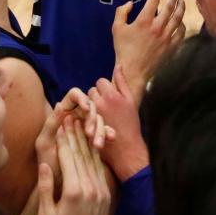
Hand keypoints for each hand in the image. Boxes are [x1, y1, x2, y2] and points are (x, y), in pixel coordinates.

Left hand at [36, 90, 112, 186]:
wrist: (56, 186)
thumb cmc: (47, 164)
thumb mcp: (45, 144)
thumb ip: (51, 124)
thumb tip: (59, 104)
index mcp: (61, 115)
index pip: (73, 96)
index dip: (81, 98)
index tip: (86, 108)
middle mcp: (74, 118)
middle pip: (89, 106)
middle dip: (92, 118)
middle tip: (89, 134)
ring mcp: (85, 128)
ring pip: (98, 118)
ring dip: (100, 128)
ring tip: (98, 144)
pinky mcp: (94, 138)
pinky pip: (104, 131)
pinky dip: (108, 133)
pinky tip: (111, 138)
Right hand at [37, 117, 110, 214]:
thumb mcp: (46, 214)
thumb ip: (46, 187)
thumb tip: (45, 164)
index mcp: (73, 191)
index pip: (68, 158)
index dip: (64, 140)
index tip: (60, 125)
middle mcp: (90, 187)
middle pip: (82, 154)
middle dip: (76, 135)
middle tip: (71, 118)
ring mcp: (101, 189)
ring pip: (93, 159)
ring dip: (86, 140)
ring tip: (81, 125)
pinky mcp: (106, 193)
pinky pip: (100, 169)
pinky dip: (95, 155)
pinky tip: (91, 144)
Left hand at [88, 66, 149, 181]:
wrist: (127, 149)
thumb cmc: (131, 124)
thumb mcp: (130, 100)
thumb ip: (122, 82)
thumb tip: (118, 65)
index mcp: (111, 95)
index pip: (100, 82)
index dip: (105, 88)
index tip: (110, 95)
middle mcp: (100, 103)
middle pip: (92, 92)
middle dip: (97, 97)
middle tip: (106, 105)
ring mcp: (92, 115)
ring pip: (87, 104)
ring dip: (92, 107)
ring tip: (101, 115)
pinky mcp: (87, 126)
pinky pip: (83, 116)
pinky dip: (88, 118)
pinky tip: (94, 123)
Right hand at [112, 0, 185, 99]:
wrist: (133, 71)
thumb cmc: (123, 49)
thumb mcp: (117, 28)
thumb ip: (121, 12)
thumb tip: (130, 3)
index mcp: (144, 21)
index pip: (153, 1)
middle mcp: (157, 26)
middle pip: (169, 7)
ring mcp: (166, 36)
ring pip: (177, 18)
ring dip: (180, 8)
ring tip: (182, 2)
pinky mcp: (172, 46)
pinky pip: (181, 32)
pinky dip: (182, 25)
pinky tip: (181, 22)